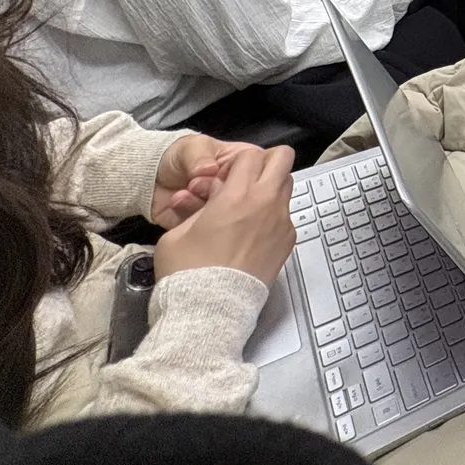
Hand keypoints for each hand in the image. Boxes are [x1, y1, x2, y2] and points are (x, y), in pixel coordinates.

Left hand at [151, 134, 261, 227]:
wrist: (150, 179)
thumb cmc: (179, 157)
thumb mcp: (191, 147)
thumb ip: (200, 156)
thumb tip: (208, 170)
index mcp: (245, 166)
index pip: (260, 171)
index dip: (245, 174)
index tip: (219, 173)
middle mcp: (239, 191)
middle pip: (246, 198)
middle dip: (218, 191)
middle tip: (196, 184)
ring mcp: (224, 211)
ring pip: (226, 215)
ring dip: (201, 203)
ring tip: (184, 192)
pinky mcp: (207, 229)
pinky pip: (204, 228)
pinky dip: (189, 213)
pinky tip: (178, 201)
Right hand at [153, 145, 296, 285]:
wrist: (210, 310)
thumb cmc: (189, 273)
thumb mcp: (177, 232)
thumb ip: (196, 205)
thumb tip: (208, 195)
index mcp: (237, 196)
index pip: (251, 154)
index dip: (236, 161)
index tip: (225, 175)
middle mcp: (266, 204)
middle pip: (282, 159)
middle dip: (265, 163)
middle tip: (246, 179)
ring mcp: (282, 223)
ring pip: (288, 186)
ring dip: (271, 188)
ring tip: (248, 208)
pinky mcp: (288, 243)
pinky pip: (287, 216)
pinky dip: (274, 216)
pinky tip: (253, 234)